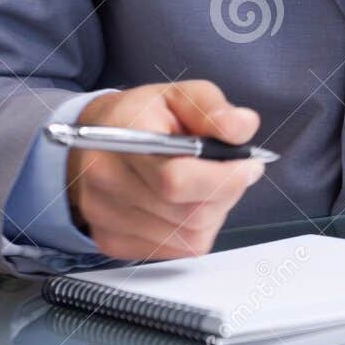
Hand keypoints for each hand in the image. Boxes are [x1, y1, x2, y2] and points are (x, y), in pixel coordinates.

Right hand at [66, 81, 264, 261]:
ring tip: (205, 185)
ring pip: (189, 236)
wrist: (95, 139)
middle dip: (224, 193)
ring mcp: (105, 216)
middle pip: (189, 213)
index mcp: (122, 137)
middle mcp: (106, 180)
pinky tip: (186, 204)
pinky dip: (193, 229)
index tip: (249, 166)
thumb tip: (242, 127)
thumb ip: (212, 108)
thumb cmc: (140, 117)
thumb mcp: (179, 95)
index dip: (223, 178)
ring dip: (212, 213)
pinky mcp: (112, 241)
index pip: (176, 179)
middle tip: (232, 172)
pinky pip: (176, 250)